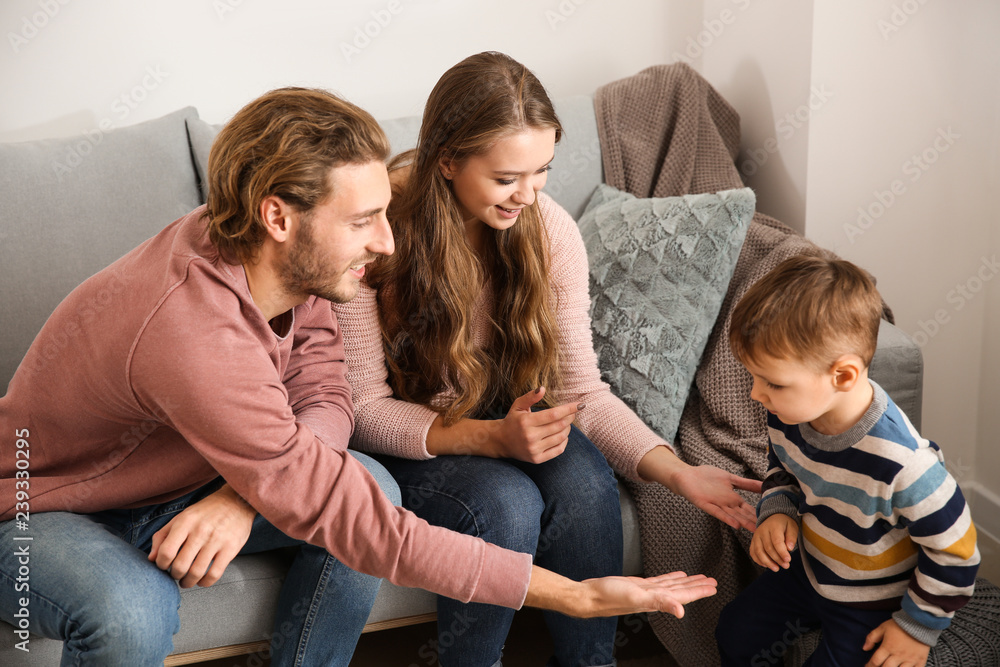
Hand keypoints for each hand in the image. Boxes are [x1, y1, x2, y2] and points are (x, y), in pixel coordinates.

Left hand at [149, 484, 256, 587]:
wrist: (237, 501)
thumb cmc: (206, 511)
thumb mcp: (181, 517)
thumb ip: (162, 536)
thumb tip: (151, 559)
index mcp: (185, 522)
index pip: (166, 552)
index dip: (161, 564)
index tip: (165, 565)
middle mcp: (200, 531)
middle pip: (180, 566)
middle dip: (175, 575)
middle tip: (177, 574)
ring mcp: (217, 540)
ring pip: (196, 573)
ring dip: (188, 582)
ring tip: (187, 580)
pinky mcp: (231, 548)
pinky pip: (215, 574)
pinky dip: (205, 582)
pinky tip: (202, 580)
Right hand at [491, 387, 581, 462]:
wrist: (501, 441)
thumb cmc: (513, 420)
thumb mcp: (518, 405)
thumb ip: (530, 396)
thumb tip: (543, 388)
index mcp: (526, 422)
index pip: (553, 414)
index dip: (569, 409)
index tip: (580, 405)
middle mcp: (530, 436)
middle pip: (559, 426)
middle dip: (570, 418)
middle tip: (572, 413)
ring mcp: (534, 449)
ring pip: (561, 437)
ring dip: (568, 429)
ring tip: (566, 423)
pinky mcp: (537, 459)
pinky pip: (558, 450)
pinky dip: (564, 441)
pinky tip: (562, 435)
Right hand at [525, 565, 716, 618]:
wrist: (589, 595)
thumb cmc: (608, 597)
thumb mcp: (636, 597)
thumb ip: (660, 603)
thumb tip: (681, 611)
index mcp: (656, 600)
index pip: (683, 596)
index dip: (699, 592)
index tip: (712, 587)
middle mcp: (654, 597)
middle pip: (681, 591)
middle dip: (697, 587)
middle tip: (712, 582)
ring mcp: (646, 590)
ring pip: (672, 586)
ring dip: (686, 582)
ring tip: (699, 578)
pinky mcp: (637, 584)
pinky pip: (659, 581)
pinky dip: (670, 578)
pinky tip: (676, 575)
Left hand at [637, 446, 762, 531]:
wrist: (687, 475)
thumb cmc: (707, 476)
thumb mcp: (731, 478)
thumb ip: (747, 483)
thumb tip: (765, 484)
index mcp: (733, 498)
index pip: (749, 509)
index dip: (759, 515)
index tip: (772, 523)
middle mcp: (727, 504)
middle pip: (743, 515)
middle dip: (754, 523)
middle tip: (767, 533)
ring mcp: (717, 505)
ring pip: (733, 516)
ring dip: (743, 524)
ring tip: (755, 532)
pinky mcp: (706, 504)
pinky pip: (717, 513)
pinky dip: (727, 519)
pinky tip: (735, 526)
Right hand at [749, 514, 797, 571]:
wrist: (773, 517)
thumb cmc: (784, 524)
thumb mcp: (792, 526)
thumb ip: (792, 537)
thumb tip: (789, 548)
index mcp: (773, 526)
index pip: (776, 541)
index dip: (782, 552)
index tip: (788, 560)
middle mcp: (762, 531)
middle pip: (768, 548)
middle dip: (777, 559)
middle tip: (786, 566)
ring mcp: (756, 536)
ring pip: (759, 552)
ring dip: (767, 562)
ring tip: (776, 569)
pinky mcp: (752, 541)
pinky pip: (753, 553)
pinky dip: (759, 560)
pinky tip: (767, 565)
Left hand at [864, 619, 929, 666]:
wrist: (919, 621)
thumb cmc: (899, 625)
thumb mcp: (882, 628)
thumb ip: (872, 638)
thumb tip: (864, 648)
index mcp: (888, 647)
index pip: (876, 661)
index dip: (870, 666)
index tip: (867, 666)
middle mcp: (898, 655)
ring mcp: (910, 659)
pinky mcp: (920, 661)